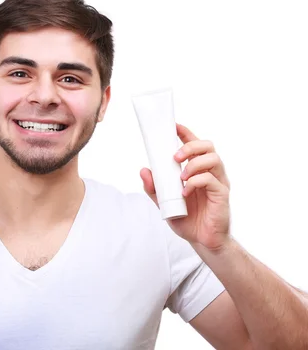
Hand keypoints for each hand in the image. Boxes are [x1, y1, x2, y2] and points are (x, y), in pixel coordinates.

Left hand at [140, 123, 230, 251]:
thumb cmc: (187, 219)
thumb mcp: (163, 203)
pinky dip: (196, 182)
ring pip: (213, 159)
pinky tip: (185, 192)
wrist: (202, 241)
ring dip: (194, 164)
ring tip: (181, 177)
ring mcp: (218, 182)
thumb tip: (144, 170)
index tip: (173, 126)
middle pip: (207, 145)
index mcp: (197, 170)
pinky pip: (212, 180)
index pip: (195, 145)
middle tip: (174, 157)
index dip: (185, 132)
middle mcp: (210, 172)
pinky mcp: (222, 194)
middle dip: (190, 146)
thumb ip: (154, 187)